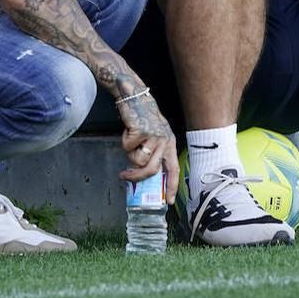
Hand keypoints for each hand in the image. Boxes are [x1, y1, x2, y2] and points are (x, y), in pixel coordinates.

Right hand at [116, 89, 178, 204]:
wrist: (135, 96)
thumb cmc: (143, 118)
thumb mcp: (154, 135)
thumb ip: (153, 152)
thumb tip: (143, 176)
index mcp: (170, 143)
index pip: (174, 169)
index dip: (172, 186)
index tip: (169, 201)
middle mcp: (165, 140)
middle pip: (151, 170)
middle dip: (136, 177)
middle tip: (124, 176)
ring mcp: (154, 136)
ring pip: (137, 160)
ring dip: (129, 153)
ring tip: (130, 140)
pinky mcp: (141, 131)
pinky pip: (127, 147)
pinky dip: (124, 140)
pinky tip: (128, 129)